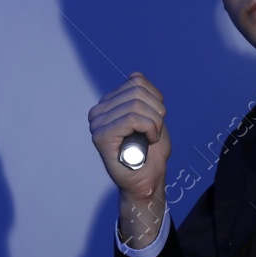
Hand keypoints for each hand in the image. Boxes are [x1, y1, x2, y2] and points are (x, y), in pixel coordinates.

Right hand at [88, 72, 171, 245]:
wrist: (148, 181)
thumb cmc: (150, 152)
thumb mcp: (152, 116)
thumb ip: (143, 95)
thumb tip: (135, 76)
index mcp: (108, 103)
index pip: (136, 80)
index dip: (156, 97)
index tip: (158, 117)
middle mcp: (98, 111)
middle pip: (136, 90)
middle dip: (156, 110)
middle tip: (157, 130)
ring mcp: (97, 124)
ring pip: (136, 104)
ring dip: (154, 122)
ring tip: (152, 137)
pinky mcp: (102, 136)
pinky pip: (132, 119)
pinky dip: (149, 128)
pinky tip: (149, 140)